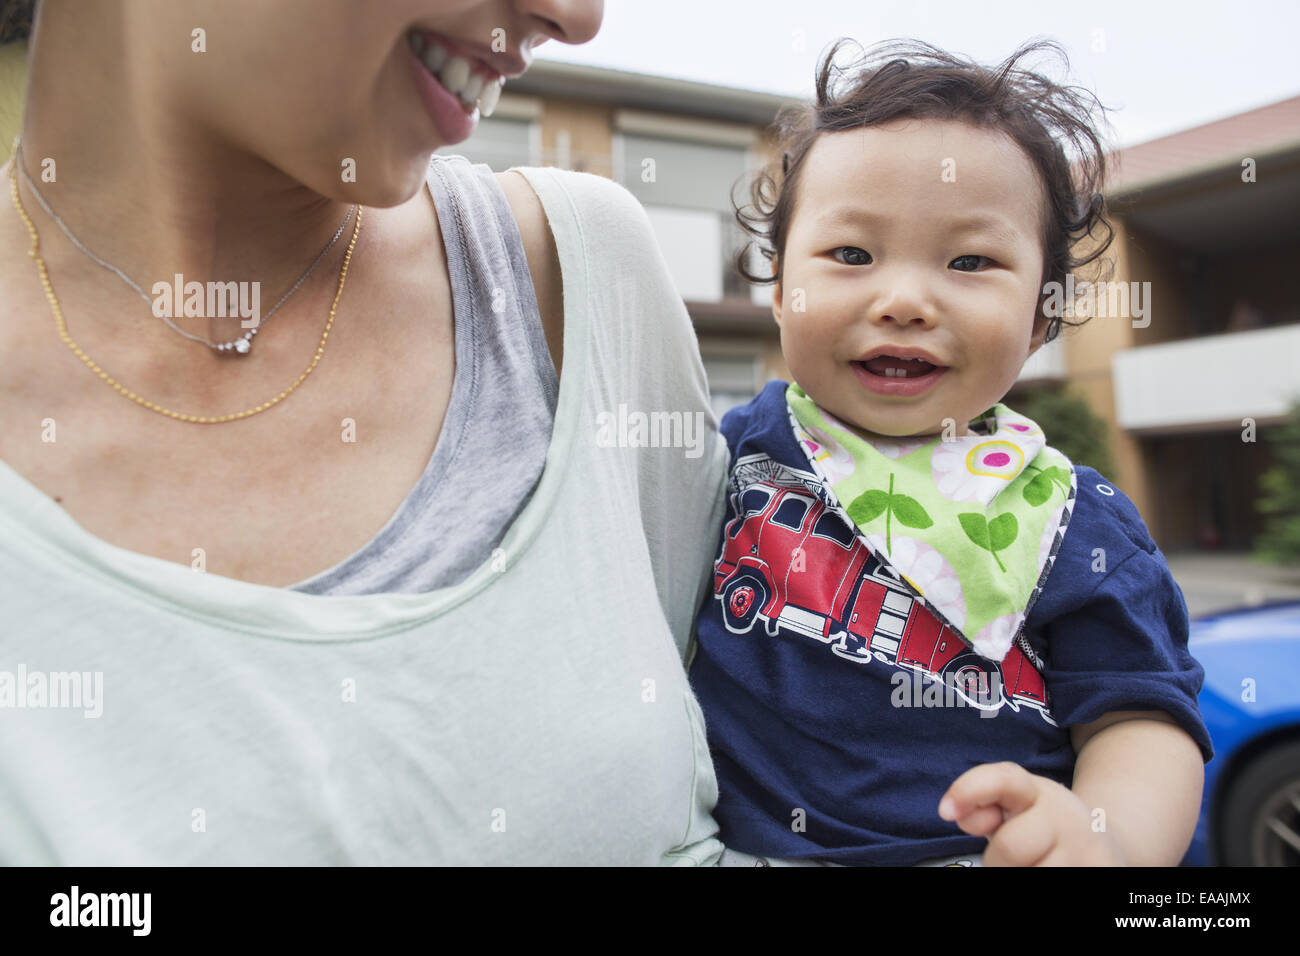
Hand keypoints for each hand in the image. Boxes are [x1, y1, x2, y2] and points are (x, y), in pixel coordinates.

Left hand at [938, 761, 1127, 865]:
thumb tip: (961, 814)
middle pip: (1011, 846)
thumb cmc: (1039, 828)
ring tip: (1035, 866)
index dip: (971, 790)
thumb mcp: (1013, 809)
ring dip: (1021, 876)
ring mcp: (1086, 849)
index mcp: (1035, 792)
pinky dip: (1038, 880)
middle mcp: (1063, 816)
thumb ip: (983, 808)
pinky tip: (1048, 870)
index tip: (945, 810)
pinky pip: (1052, 887)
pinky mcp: (1101, 872)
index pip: (1004, 779)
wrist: (1105, 845)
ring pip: (1033, 874)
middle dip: (997, 862)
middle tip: (1006, 862)